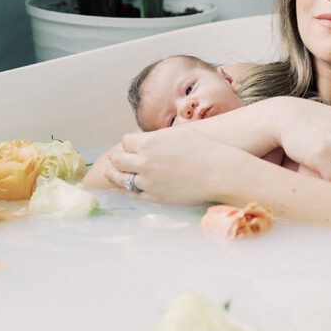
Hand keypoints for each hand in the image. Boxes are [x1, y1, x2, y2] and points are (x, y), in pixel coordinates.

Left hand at [83, 128, 234, 204]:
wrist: (220, 172)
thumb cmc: (205, 149)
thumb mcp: (180, 133)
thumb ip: (159, 137)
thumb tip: (149, 139)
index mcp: (150, 142)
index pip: (125, 142)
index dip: (128, 144)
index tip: (130, 147)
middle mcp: (144, 161)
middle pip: (118, 160)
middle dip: (117, 159)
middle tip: (115, 160)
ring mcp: (148, 181)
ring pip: (120, 178)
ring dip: (115, 175)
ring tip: (111, 174)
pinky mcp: (154, 197)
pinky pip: (132, 194)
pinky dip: (126, 190)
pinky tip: (125, 188)